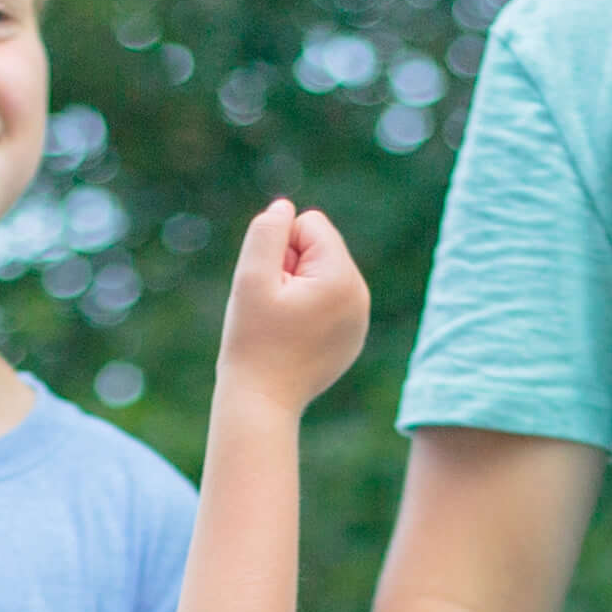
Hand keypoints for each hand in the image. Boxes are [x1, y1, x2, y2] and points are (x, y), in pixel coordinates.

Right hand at [218, 197, 369, 415]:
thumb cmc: (252, 340)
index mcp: (342, 277)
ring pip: (321, 273)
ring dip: (296, 288)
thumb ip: (267, 232)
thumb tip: (284, 208)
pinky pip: (326, 300)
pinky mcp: (352, 336)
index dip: (279, 248)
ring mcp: (360, 318)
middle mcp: (360, 295)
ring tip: (283, 323)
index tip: (272, 287)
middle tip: (275, 308)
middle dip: (291, 267)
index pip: (309, 223)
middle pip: (319, 247)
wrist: (262, 403)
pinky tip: (294, 339)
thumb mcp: (250, 277)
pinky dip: (306, 310)